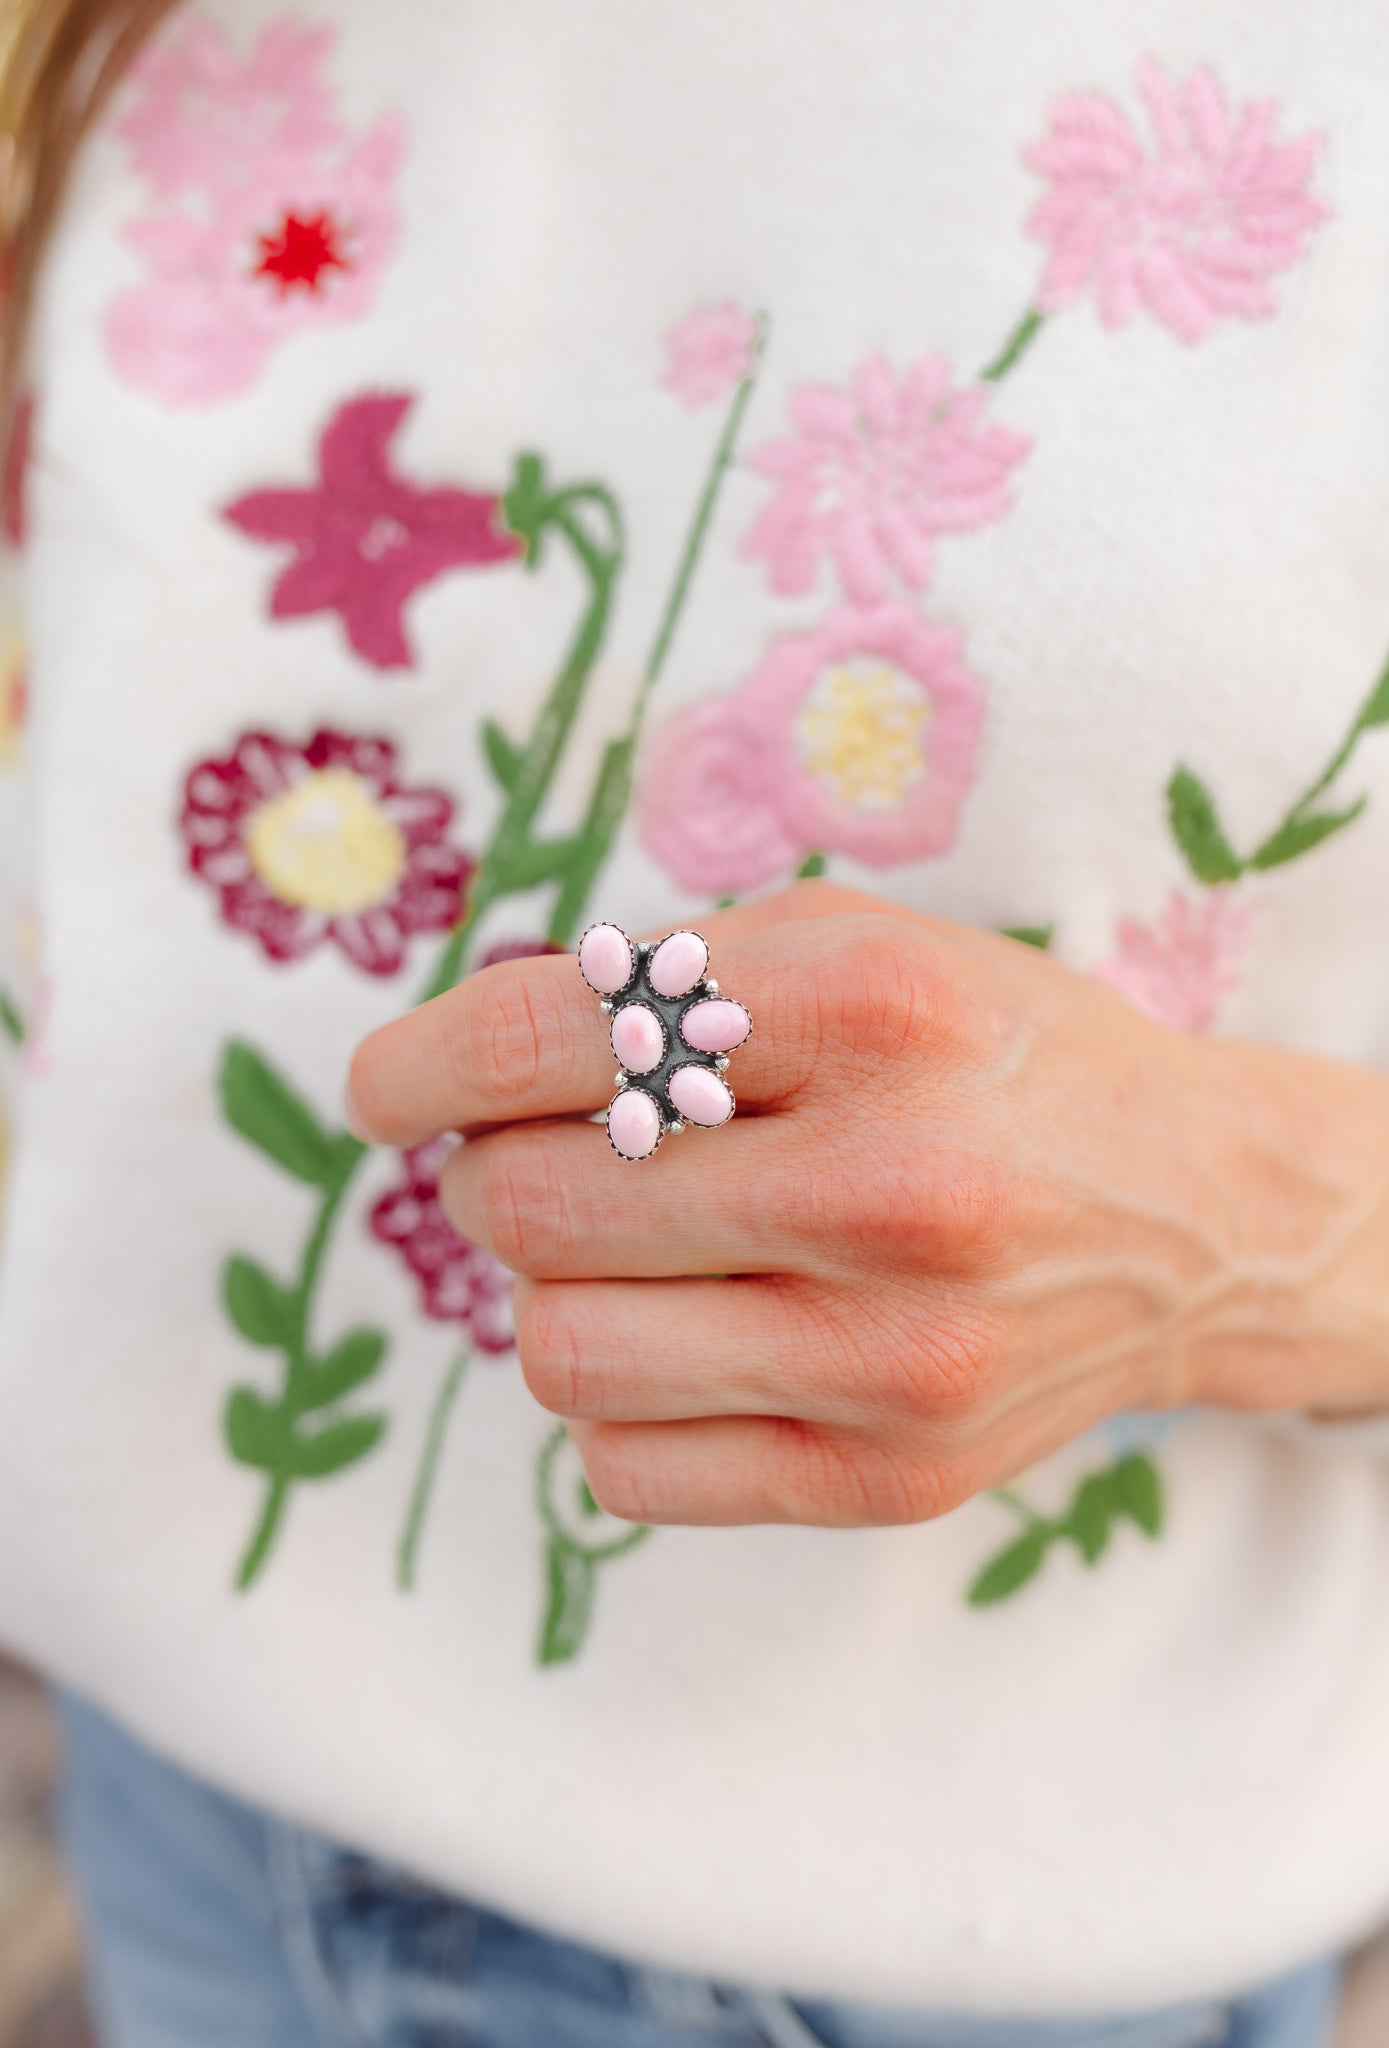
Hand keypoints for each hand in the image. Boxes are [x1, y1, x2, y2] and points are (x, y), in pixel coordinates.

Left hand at [347, 882, 1388, 1526]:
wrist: (1193, 1216)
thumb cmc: (988, 1056)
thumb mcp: (848, 947)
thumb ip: (653, 988)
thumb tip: (448, 1073)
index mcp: (868, 1009)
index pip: (550, 1038)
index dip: (421, 1065)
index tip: (388, 1089)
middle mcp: (891, 1188)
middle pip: (525, 1205)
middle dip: (493, 1170)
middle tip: (555, 1152)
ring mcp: (896, 1357)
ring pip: (557, 1352)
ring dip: (553, 1289)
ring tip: (633, 1248)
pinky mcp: (893, 1479)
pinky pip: (622, 1472)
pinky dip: (617, 1402)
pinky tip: (691, 1339)